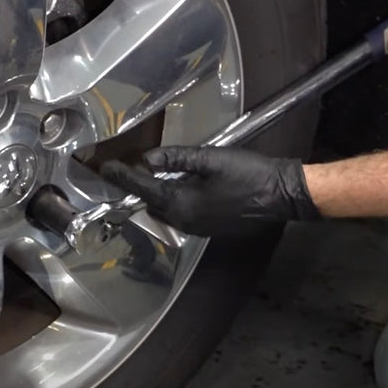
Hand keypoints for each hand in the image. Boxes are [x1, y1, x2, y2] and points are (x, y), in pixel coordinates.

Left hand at [100, 147, 320, 236]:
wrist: (282, 195)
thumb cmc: (249, 174)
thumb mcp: (210, 159)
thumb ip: (176, 159)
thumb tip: (147, 159)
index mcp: (182, 203)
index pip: (143, 189)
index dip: (123, 177)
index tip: (106, 169)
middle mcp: (184, 221)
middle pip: (150, 203)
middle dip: (136, 187)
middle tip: (123, 170)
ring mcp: (197, 228)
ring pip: (164, 211)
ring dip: (154, 195)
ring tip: (145, 176)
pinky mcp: (208, 228)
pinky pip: (180, 215)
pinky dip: (171, 202)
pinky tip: (175, 188)